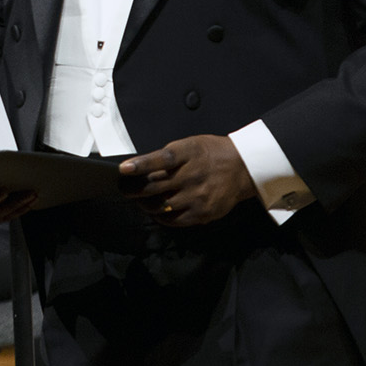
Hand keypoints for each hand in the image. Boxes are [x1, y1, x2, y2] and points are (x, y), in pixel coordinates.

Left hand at [121, 134, 256, 225]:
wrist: (242, 167)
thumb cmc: (212, 154)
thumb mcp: (190, 145)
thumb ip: (168, 156)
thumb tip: (142, 167)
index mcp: (187, 154)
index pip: (160, 160)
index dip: (140, 165)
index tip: (123, 169)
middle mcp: (191, 176)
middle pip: (155, 186)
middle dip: (133, 189)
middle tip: (124, 189)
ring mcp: (197, 196)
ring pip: (160, 205)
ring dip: (145, 204)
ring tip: (140, 200)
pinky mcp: (202, 213)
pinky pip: (173, 219)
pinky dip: (160, 216)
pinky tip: (156, 211)